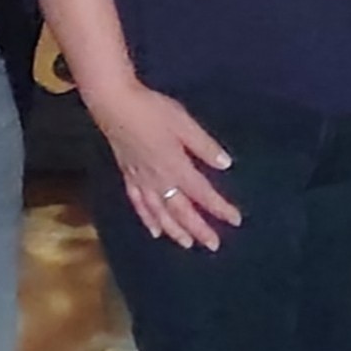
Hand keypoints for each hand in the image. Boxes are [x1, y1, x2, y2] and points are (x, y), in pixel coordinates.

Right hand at [84, 81, 237, 249]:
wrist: (114, 106)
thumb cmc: (152, 110)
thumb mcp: (184, 124)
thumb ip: (204, 146)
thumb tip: (226, 164)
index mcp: (176, 167)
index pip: (203, 193)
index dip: (220, 208)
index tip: (235, 220)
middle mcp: (159, 180)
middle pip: (181, 211)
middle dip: (198, 229)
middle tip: (213, 245)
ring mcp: (141, 181)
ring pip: (160, 214)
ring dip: (175, 231)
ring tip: (188, 244)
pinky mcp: (128, 177)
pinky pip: (139, 205)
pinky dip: (148, 221)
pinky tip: (154, 231)